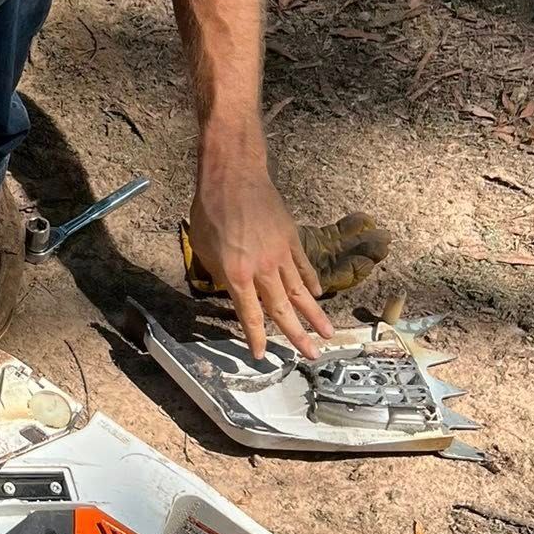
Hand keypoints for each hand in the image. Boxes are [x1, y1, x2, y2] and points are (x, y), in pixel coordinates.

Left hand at [187, 159, 331, 362]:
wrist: (234, 177)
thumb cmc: (211, 210)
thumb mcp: (204, 249)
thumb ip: (220, 274)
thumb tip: (232, 289)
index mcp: (238, 274)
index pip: (250, 315)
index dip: (255, 338)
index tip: (261, 355)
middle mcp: (264, 269)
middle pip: (283, 310)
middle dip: (298, 336)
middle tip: (312, 356)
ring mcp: (281, 253)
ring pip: (301, 291)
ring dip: (315, 315)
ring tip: (329, 334)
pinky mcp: (291, 238)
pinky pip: (303, 266)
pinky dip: (311, 282)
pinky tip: (318, 295)